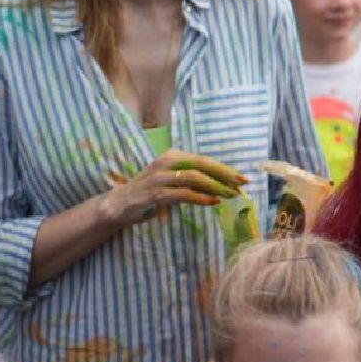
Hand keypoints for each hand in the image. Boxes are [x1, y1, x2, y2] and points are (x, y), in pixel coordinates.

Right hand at [98, 150, 247, 227]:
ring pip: (194, 178)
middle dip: (225, 174)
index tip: (242, 178)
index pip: (204, 160)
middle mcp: (166, 163)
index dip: (225, 169)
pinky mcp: (154, 194)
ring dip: (215, 186)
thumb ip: (192, 180)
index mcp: (173, 156)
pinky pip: (182, 194)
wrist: (118, 205)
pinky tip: (212, 202)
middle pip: (202, 165)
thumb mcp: (172, 181)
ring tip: (230, 194)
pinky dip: (199, 197)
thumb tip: (223, 185)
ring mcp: (159, 178)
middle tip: (242, 184)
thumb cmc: (150, 192)